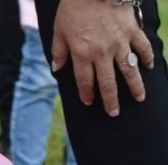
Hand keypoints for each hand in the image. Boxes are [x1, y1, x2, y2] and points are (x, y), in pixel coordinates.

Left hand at [52, 0, 153, 115]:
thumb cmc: (73, 9)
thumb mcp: (59, 31)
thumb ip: (59, 52)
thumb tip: (56, 69)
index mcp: (82, 55)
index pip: (86, 82)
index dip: (87, 94)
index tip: (90, 102)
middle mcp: (102, 53)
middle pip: (108, 83)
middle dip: (111, 100)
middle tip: (114, 112)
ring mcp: (120, 43)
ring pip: (129, 70)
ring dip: (135, 86)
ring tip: (139, 98)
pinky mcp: (133, 31)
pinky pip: (143, 47)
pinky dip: (147, 57)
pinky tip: (150, 67)